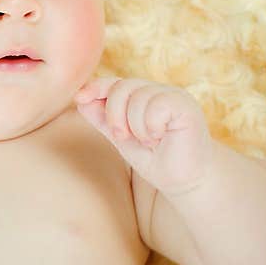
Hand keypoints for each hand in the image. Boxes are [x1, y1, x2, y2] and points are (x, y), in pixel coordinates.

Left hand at [74, 77, 213, 194]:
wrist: (183, 181)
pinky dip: (151, 126)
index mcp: (143, 96)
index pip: (115, 83)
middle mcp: (158, 91)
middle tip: (126, 137)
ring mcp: (173, 95)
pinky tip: (161, 137)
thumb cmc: (156, 160)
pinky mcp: (185, 104)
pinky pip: (156, 105)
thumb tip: (80, 100)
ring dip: (136, 127)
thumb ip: (103, 119)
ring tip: (150, 140)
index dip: (97, 87)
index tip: (80, 98)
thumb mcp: (122, 138)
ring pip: (137, 97)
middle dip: (115, 116)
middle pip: (122, 87)